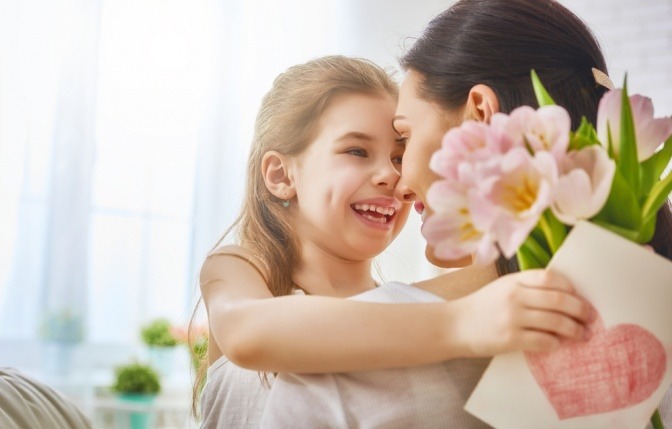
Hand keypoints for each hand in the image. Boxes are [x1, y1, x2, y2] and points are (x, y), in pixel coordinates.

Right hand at [453, 269, 593, 356]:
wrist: (455, 325)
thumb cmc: (483, 306)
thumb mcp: (503, 287)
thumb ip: (528, 286)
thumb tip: (566, 295)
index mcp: (514, 280)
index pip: (551, 277)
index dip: (571, 288)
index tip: (580, 297)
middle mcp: (514, 296)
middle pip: (559, 299)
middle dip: (581, 310)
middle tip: (591, 317)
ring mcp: (512, 317)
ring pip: (555, 322)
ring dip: (575, 329)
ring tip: (582, 334)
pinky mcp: (509, 339)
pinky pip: (543, 341)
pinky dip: (555, 343)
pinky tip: (558, 343)